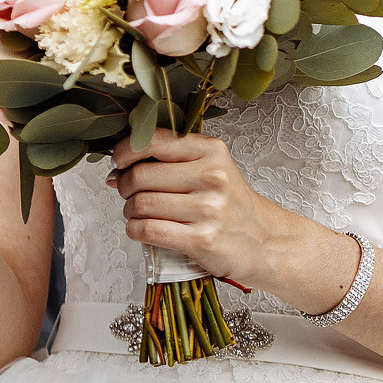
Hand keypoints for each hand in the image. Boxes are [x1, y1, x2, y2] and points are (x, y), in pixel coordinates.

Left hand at [107, 130, 295, 285]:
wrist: (265, 241)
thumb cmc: (231, 206)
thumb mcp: (211, 169)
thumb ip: (169, 162)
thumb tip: (117, 171)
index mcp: (212, 152)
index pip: (154, 141)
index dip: (126, 151)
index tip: (119, 161)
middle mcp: (212, 176)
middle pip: (141, 175)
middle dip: (126, 187)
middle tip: (131, 194)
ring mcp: (208, 209)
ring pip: (140, 204)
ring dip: (130, 211)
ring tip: (141, 214)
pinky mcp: (201, 239)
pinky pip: (147, 230)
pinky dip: (135, 230)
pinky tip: (144, 229)